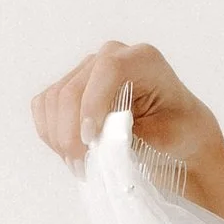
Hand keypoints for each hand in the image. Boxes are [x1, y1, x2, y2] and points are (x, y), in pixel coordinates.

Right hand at [28, 40, 223, 223]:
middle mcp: (111, 56)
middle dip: (70, 132)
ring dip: (58, 137)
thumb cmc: (179, 133)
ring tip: (78, 165)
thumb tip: (96, 143)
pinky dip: (50, 133)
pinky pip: (44, 106)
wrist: (176, 134)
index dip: (92, 104)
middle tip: (81, 167)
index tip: (89, 138)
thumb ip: (131, 133)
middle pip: (73, 88)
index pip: (108, 70)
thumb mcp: (167, 135)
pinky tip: (69, 152)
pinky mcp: (70, 87)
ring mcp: (87, 69)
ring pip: (54, 99)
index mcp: (143, 60)